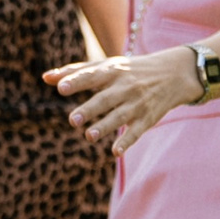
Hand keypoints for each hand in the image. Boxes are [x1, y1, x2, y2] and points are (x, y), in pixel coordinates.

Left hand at [47, 47, 204, 153]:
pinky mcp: (147, 118)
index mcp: (111, 71)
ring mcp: (137, 103)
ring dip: (104, 127)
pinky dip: (127, 141)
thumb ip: (76, 72)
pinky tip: (116, 152)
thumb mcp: (106, 66)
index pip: (91, 76)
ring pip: (119, 116)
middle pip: (104, 99)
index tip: (60, 88)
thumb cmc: (130, 70)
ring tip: (88, 136)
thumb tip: (45, 78)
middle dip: (89, 109)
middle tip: (72, 120)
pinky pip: (136, 131)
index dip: (76, 82)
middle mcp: (124, 87)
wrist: (175, 73)